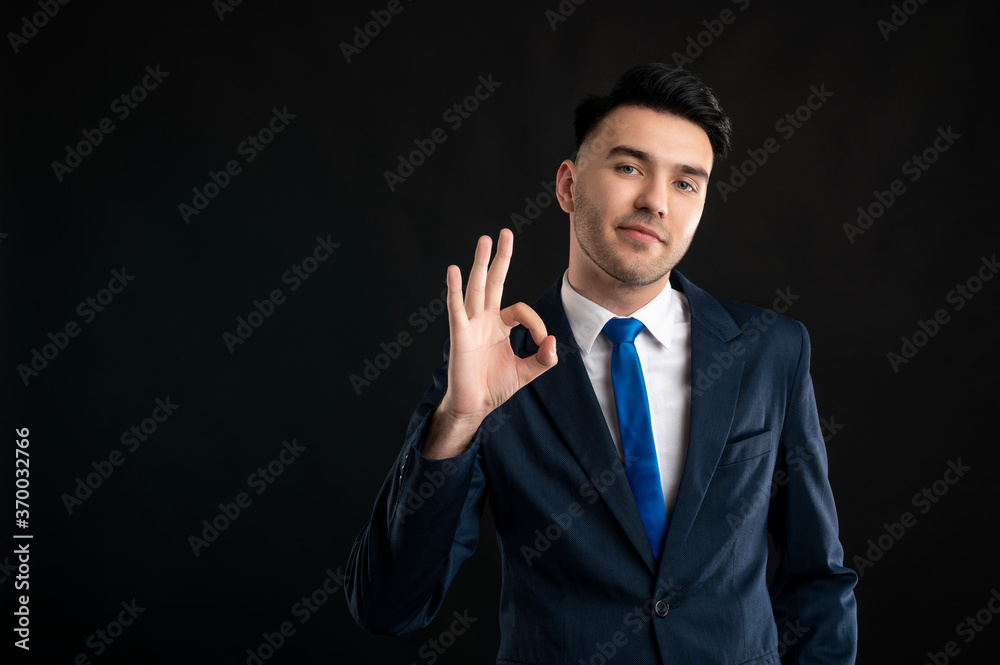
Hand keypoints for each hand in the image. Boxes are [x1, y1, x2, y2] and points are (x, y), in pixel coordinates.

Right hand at [422, 229, 557, 457]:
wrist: (475, 406)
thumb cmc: (496, 387)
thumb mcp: (527, 371)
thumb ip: (543, 358)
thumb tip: (554, 342)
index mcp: (500, 325)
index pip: (520, 310)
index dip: (535, 323)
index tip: (542, 342)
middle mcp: (484, 319)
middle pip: (493, 282)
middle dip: (500, 258)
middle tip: (503, 233)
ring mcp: (470, 325)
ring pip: (476, 288)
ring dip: (480, 264)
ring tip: (484, 241)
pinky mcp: (459, 335)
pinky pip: (457, 309)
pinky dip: (454, 290)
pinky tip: (452, 271)